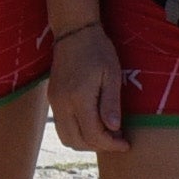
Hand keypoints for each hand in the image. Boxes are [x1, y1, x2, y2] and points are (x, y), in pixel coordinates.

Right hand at [46, 19, 127, 151]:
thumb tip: (114, 128)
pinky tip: (92, 122)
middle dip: (99, 146)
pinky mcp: (52, 99)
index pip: (93, 135)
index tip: (125, 144)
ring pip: (67, 138)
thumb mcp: (112, 75)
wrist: (73, 32)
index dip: (111, 144)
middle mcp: (62, 104)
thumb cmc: (97, 50)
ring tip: (105, 132)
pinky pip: (62, 126)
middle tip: (117, 139)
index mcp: (79, 98)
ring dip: (86, 142)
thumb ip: (111, 103)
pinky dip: (77, 132)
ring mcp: (54, 103)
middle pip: (78, 142)